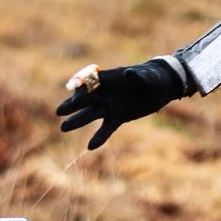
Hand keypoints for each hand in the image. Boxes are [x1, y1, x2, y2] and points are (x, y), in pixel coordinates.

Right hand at [56, 59, 186, 149]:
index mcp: (109, 79)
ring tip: (63, 127)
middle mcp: (105, 93)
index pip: (89, 81)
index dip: (80, 86)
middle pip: (85, 99)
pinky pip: (106, 128)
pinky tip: (90, 147)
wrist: (160, 87)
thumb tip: (128, 74)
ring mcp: (110, 106)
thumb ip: (137, 77)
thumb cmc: (153, 77)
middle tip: (59, 112)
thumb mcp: (147, 77)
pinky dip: (99, 137)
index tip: (73, 92)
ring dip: (77, 120)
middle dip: (72, 104)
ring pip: (90, 114)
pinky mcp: (118, 118)